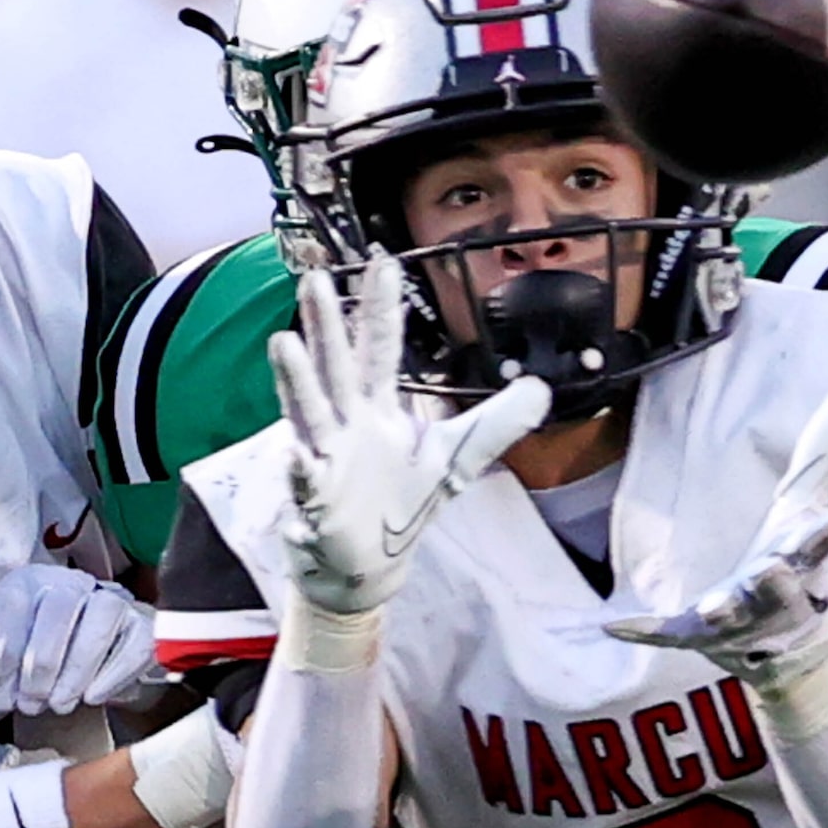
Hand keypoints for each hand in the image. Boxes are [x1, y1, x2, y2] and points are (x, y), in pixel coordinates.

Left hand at [0, 564, 159, 714]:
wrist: (90, 647)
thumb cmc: (39, 644)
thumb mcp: (2, 642)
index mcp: (33, 581)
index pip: (17, 605)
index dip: (7, 654)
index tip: (3, 694)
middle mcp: (76, 583)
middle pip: (61, 607)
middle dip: (43, 663)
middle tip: (32, 703)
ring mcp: (115, 601)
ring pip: (102, 620)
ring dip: (77, 669)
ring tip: (60, 703)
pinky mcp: (143, 625)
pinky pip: (135, 643)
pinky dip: (114, 673)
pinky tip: (93, 697)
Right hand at [269, 258, 551, 613]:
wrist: (368, 565)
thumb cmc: (403, 503)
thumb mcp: (457, 458)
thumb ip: (497, 422)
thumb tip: (543, 389)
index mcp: (378, 408)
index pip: (380, 349)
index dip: (380, 308)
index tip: (382, 261)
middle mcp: (347, 424)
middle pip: (337, 367)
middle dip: (325, 326)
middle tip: (314, 279)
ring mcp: (326, 459)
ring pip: (311, 413)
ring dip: (298, 381)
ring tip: (284, 344)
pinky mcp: (315, 501)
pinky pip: (306, 482)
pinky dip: (300, 470)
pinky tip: (295, 456)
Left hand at [605, 389, 827, 696]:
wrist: (786, 645)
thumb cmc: (793, 563)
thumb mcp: (803, 507)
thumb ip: (818, 453)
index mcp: (798, 562)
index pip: (815, 546)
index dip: (824, 535)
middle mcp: (773, 595)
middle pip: (777, 587)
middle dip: (775, 581)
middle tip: (770, 569)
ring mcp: (735, 621)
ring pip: (730, 616)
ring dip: (723, 611)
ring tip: (712, 608)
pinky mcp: (695, 637)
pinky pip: (666, 635)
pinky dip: (643, 631)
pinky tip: (611, 625)